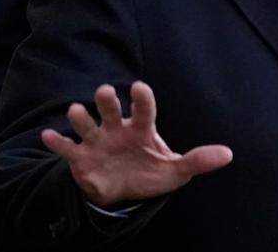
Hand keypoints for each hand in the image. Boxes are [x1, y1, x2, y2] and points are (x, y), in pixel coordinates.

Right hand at [41, 81, 232, 208]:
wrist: (124, 190)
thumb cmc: (150, 171)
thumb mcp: (176, 170)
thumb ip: (198, 161)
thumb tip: (229, 154)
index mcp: (141, 128)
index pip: (144, 109)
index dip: (141, 98)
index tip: (138, 87)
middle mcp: (116, 129)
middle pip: (110, 109)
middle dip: (107, 101)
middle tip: (105, 92)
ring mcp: (97, 142)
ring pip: (86, 124)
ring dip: (80, 118)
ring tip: (75, 111)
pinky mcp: (80, 159)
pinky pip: (67, 148)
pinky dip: (57, 142)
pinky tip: (48, 135)